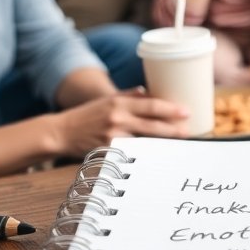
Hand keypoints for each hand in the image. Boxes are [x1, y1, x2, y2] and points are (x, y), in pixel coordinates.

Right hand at [53, 89, 192, 156]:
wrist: (62, 132)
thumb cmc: (86, 115)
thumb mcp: (107, 100)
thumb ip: (128, 96)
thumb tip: (149, 93)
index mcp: (119, 103)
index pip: (151, 106)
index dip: (171, 110)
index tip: (186, 112)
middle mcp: (117, 119)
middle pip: (152, 125)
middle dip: (173, 129)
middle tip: (188, 132)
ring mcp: (113, 137)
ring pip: (145, 142)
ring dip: (162, 143)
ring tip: (177, 144)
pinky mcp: (108, 152)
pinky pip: (132, 153)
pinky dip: (145, 154)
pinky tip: (156, 156)